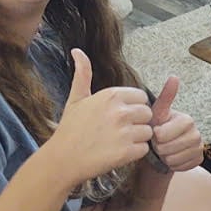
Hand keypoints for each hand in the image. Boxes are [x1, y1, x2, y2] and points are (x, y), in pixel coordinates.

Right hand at [46, 50, 154, 183]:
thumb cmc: (70, 129)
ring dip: (137, 138)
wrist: (62, 159)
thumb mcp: (76, 98)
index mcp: (111, 95)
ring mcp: (124, 132)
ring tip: (117, 141)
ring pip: (148, 132)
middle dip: (137, 122)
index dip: (133, 107)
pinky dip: (135, 153)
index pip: (141, 97)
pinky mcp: (127, 152)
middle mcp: (120, 112)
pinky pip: (144, 149)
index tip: (119, 116)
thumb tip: (77, 50)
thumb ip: (83, 74)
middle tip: (119, 130)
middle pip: (148, 113)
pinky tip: (118, 152)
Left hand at [146, 75, 206, 173]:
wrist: (163, 149)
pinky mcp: (198, 160)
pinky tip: (172, 158)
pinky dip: (173, 165)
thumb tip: (174, 77)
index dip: (156, 136)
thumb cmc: (158, 129)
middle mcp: (197, 133)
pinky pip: (180, 167)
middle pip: (169, 148)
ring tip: (164, 151)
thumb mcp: (157, 113)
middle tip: (158, 144)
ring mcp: (199, 147)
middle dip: (159, 148)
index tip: (155, 133)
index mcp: (187, 120)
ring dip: (165, 157)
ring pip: (174, 159)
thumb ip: (166, 97)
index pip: (163, 134)